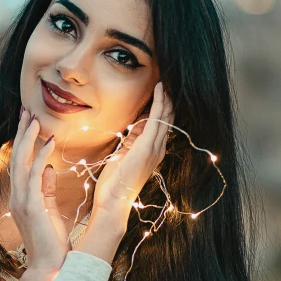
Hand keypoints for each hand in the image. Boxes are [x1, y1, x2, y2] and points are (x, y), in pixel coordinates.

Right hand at [7, 108, 70, 270]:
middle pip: (17, 158)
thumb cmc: (52, 242)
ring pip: (22, 163)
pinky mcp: (32, 206)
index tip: (29, 122)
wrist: (50, 266)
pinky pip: (35, 176)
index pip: (20, 163)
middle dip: (22, 133)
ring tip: (35, 119)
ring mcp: (22, 201)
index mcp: (21, 197)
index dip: (24, 141)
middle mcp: (17, 196)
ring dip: (29, 140)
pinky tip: (48, 143)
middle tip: (26, 111)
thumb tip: (50, 168)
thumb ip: (48, 189)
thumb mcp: (51, 210)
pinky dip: (41, 157)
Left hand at [91, 81, 173, 224]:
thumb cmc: (114, 182)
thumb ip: (130, 142)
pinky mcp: (148, 146)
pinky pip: (157, 119)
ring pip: (166, 115)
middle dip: (167, 98)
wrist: (113, 201)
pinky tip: (159, 88)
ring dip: (166, 96)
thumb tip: (134, 128)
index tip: (159, 89)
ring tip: (166, 79)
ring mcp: (155, 148)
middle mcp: (157, 149)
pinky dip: (159, 102)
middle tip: (166, 79)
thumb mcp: (123, 156)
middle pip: (168, 117)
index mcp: (152, 151)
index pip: (161, 124)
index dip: (161, 106)